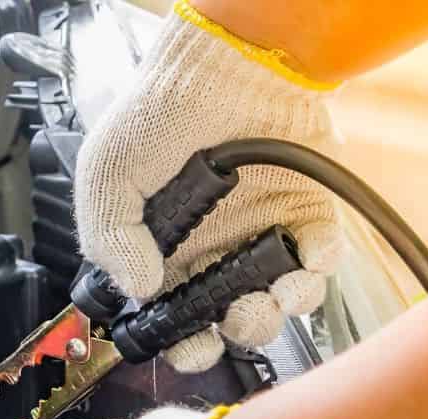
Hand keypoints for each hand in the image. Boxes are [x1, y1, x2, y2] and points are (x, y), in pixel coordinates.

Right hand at [74, 5, 343, 372]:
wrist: (223, 65)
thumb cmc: (159, 114)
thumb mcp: (107, 176)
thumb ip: (109, 239)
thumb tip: (138, 287)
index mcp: (165, 255)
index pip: (176, 321)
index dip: (185, 344)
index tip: (193, 343)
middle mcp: (213, 253)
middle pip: (231, 322)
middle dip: (238, 330)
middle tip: (236, 312)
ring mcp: (260, 235)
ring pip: (279, 302)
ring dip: (279, 308)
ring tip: (273, 288)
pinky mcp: (304, 213)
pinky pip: (320, 258)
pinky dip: (318, 266)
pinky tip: (304, 252)